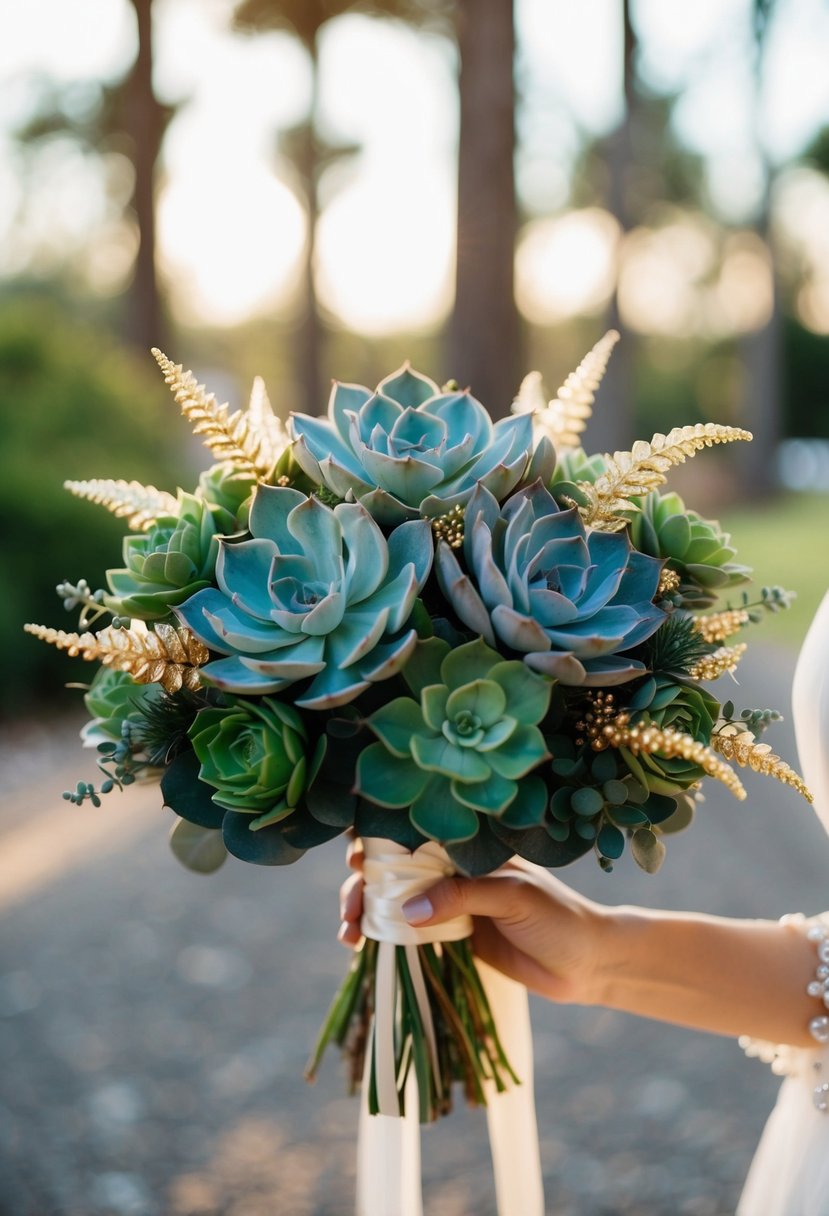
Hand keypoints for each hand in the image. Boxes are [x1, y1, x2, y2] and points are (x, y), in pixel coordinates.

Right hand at [338, 840, 606, 1004]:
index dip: (379, 842)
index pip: (416, 835)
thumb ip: (461, 896)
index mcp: (469, 847)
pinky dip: (383, 938)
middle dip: (363, 885)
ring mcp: (451, 905)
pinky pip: (409, 933)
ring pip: (395, 902)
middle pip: (395, 871)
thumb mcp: (512, 896)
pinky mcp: (452, 937)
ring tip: (349, 934)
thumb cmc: (558, 917)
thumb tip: (405, 908)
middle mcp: (455, 871)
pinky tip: (362, 947)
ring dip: (365, 912)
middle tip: (349, 909)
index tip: (355, 858)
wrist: (588, 963)